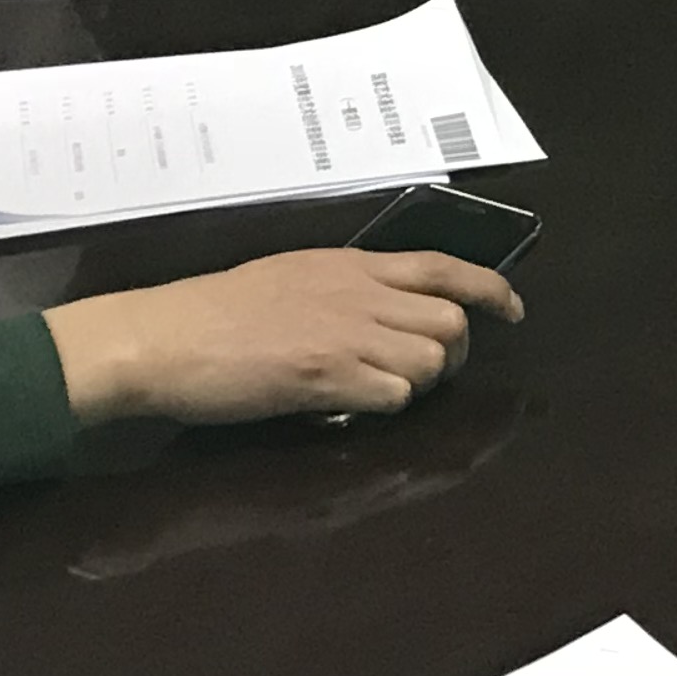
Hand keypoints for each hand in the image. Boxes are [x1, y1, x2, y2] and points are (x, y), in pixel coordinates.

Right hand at [45, 248, 525, 424]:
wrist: (164, 336)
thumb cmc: (214, 312)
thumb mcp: (292, 278)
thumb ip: (342, 288)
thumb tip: (377, 307)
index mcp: (351, 265)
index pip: (444, 267)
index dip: (490, 289)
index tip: (513, 311)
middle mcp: (359, 293)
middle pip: (451, 320)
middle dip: (454, 355)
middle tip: (426, 377)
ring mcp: (346, 334)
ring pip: (431, 360)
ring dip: (420, 386)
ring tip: (380, 395)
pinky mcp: (326, 376)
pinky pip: (394, 395)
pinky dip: (387, 409)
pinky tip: (353, 410)